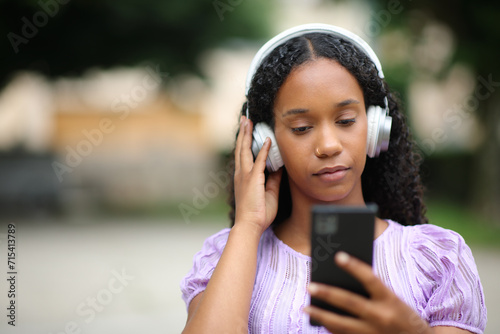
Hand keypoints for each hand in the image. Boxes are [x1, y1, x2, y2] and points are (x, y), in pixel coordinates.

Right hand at [233, 116, 282, 233]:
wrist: (250, 226)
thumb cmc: (258, 213)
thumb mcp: (269, 192)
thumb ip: (273, 178)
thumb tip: (279, 167)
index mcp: (243, 177)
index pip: (243, 155)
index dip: (244, 141)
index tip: (246, 130)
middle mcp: (241, 174)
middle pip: (241, 148)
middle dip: (243, 132)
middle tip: (244, 118)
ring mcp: (245, 176)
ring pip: (245, 150)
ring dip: (247, 134)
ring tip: (248, 121)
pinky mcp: (253, 180)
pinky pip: (259, 161)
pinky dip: (263, 150)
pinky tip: (267, 140)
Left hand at [304, 252, 432, 333]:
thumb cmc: (404, 317)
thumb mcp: (395, 302)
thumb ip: (373, 292)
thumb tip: (343, 281)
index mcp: (391, 301)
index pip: (370, 278)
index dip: (354, 266)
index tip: (338, 255)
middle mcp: (381, 317)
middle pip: (349, 302)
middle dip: (327, 293)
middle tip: (309, 285)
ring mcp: (373, 333)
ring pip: (341, 324)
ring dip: (321, 314)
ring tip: (306, 306)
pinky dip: (330, 328)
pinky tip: (319, 320)